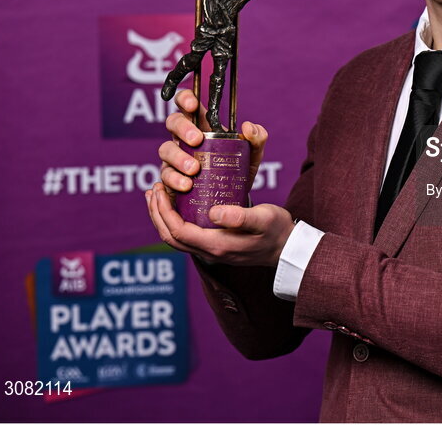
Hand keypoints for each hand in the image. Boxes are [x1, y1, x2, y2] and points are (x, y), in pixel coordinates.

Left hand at [145, 183, 294, 266]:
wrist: (288, 249)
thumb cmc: (277, 231)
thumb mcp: (263, 218)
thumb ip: (239, 217)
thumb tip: (213, 212)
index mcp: (216, 245)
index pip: (178, 230)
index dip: (163, 211)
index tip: (160, 189)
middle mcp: (210, 252)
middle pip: (171, 237)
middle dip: (157, 214)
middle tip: (153, 189)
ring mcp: (213, 251)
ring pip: (176, 239)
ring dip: (163, 218)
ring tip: (158, 196)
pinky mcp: (217, 246)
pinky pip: (187, 236)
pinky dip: (175, 221)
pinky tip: (178, 206)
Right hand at [157, 89, 268, 194]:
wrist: (232, 200)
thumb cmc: (239, 170)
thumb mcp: (252, 154)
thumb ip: (257, 138)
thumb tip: (248, 127)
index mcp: (202, 125)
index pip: (187, 104)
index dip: (186, 99)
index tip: (193, 105)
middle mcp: (184, 138)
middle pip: (172, 122)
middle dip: (182, 128)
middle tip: (197, 140)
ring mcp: (175, 158)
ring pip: (166, 149)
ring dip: (178, 157)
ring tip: (195, 169)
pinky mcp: (171, 178)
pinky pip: (165, 175)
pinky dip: (175, 179)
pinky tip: (187, 185)